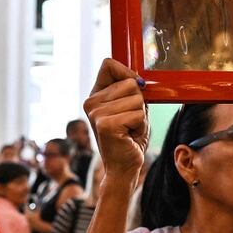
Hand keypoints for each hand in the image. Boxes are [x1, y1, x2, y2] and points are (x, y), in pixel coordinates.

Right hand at [83, 59, 147, 182]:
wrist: (123, 167)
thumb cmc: (130, 137)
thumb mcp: (132, 108)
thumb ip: (133, 90)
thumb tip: (139, 79)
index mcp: (95, 95)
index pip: (108, 64)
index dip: (126, 72)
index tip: (135, 87)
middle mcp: (91, 102)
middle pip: (130, 83)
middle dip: (139, 103)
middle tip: (130, 122)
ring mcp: (96, 113)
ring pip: (137, 99)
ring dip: (141, 116)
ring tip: (130, 129)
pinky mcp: (105, 124)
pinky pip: (138, 114)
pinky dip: (141, 126)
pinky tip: (130, 136)